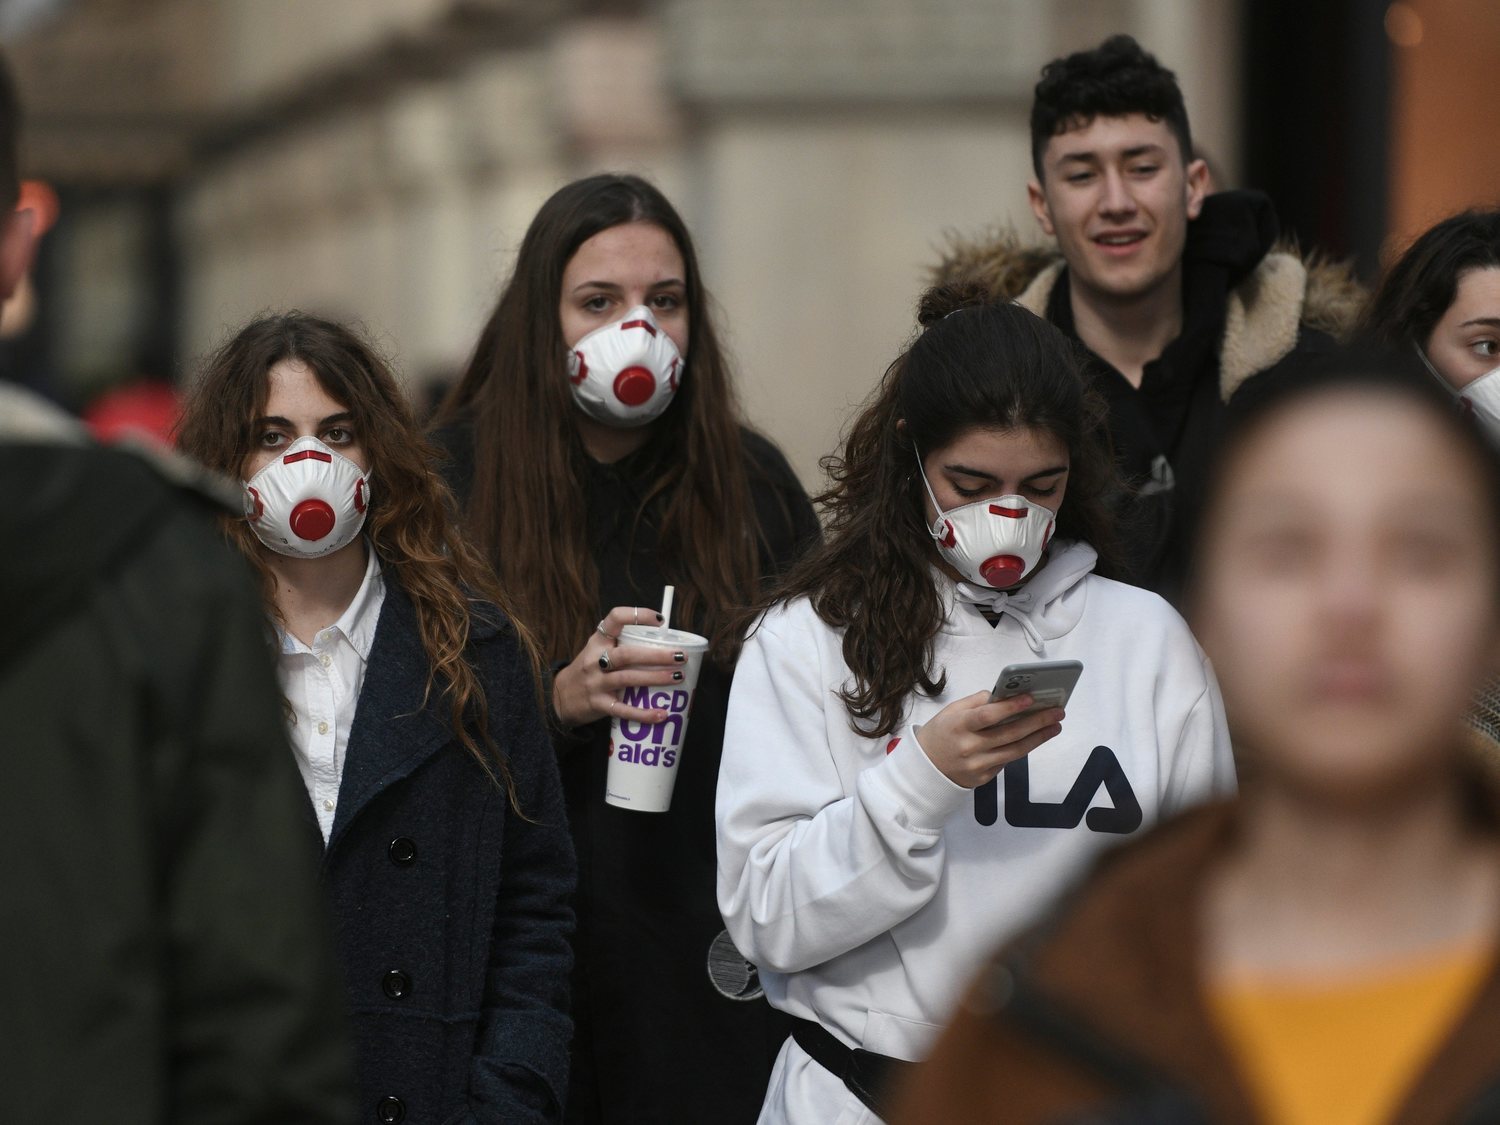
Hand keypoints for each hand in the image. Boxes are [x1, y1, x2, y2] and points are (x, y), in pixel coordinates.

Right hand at [551, 605, 683, 728]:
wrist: (560, 696)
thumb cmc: (589, 669)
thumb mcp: (598, 649)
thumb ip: (623, 644)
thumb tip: (665, 642)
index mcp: (598, 640)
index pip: (615, 619)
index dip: (638, 616)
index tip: (661, 620)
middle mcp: (595, 659)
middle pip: (627, 654)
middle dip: (656, 654)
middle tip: (680, 656)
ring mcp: (596, 683)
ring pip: (627, 679)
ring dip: (655, 678)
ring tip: (678, 677)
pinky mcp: (599, 705)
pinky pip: (623, 710)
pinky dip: (643, 713)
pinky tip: (661, 714)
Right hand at [913, 691, 1064, 788]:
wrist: (925, 769)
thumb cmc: (940, 733)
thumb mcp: (950, 712)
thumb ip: (975, 703)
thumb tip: (1003, 696)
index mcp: (958, 725)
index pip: (988, 715)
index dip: (1011, 707)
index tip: (1032, 698)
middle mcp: (969, 747)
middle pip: (1009, 733)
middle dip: (1037, 721)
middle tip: (1058, 712)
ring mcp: (977, 765)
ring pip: (1015, 751)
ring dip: (1039, 738)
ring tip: (1055, 726)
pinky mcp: (983, 778)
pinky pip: (1007, 761)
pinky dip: (1023, 748)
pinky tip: (1036, 738)